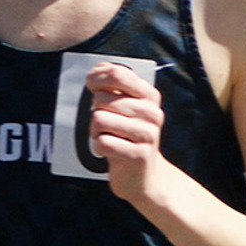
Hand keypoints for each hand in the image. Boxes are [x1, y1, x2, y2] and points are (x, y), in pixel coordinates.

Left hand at [84, 61, 166, 201]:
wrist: (144, 176)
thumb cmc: (127, 136)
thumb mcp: (123, 106)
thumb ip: (111, 84)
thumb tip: (98, 69)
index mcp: (149, 95)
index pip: (117, 73)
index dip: (96, 79)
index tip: (92, 89)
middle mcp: (152, 113)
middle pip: (102, 98)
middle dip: (96, 113)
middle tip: (108, 126)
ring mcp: (147, 134)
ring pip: (99, 119)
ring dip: (96, 132)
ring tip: (110, 138)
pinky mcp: (138, 155)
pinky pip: (102, 143)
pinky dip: (98, 147)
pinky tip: (110, 151)